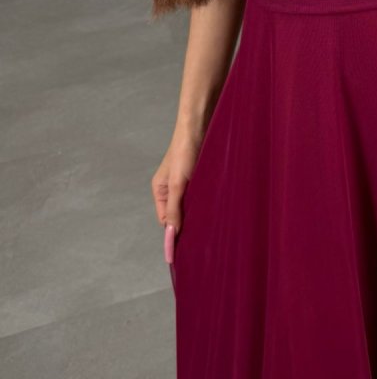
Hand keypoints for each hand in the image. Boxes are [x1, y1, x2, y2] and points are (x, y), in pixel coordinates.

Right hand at [151, 127, 203, 257]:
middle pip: (177, 215)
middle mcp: (171, 188)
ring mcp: (186, 183)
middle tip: (199, 244)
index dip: (172, 235)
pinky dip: (205, 205)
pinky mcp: (200, 177)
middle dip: (186, 227)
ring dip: (198, 216)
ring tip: (208, 231)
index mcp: (160, 190)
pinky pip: (201, 197)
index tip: (180, 253)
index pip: (165, 220)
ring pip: (191, 206)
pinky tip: (215, 212)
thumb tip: (171, 233)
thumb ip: (174, 208)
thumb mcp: (178, 183)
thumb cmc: (185, 151)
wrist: (200, 125)